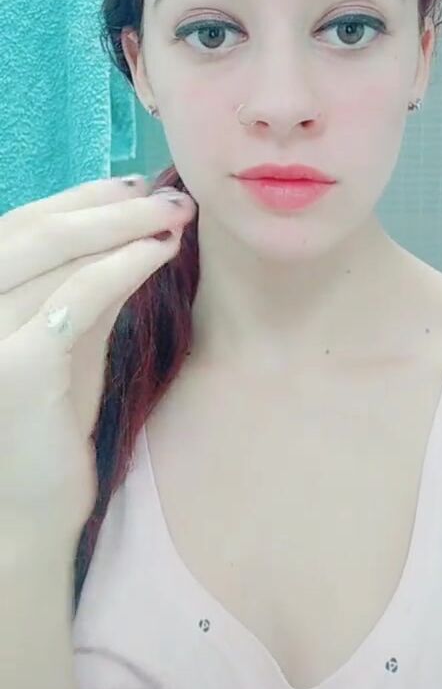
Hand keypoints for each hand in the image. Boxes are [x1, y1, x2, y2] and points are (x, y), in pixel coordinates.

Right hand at [0, 176, 195, 546]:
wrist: (29, 504)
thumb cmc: (49, 420)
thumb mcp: (68, 340)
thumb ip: (87, 288)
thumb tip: (135, 228)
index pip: (21, 225)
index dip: (79, 198)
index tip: (133, 184)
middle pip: (38, 230)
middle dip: (110, 205)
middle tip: (170, 196)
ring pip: (58, 254)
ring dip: (126, 227)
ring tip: (175, 216)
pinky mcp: (19, 367)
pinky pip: (78, 297)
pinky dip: (123, 265)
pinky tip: (160, 252)